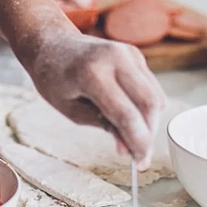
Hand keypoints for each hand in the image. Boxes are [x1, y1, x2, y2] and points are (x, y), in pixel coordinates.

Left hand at [18, 15, 165, 162]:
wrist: (51, 43)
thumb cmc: (54, 78)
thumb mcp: (72, 109)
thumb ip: (103, 126)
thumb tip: (128, 149)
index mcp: (92, 73)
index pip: (126, 114)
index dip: (137, 143)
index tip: (139, 163)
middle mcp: (115, 58)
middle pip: (149, 103)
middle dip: (148, 134)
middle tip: (139, 156)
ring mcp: (128, 53)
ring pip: (155, 95)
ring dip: (150, 122)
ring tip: (132, 138)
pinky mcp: (135, 54)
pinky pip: (150, 86)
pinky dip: (146, 106)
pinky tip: (131, 117)